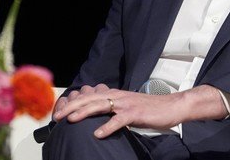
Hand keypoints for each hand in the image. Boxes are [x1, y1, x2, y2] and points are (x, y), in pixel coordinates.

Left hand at [52, 83, 227, 138]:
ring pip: (100, 105)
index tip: (59, 111)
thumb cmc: (149, 109)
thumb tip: (97, 117)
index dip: (73, 102)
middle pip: (90, 98)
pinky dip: (107, 127)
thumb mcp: (127, 106)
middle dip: (72, 106)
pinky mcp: (136, 113)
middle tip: (57, 116)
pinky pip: (119, 120)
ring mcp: (126, 103)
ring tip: (71, 121)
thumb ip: (113, 109)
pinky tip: (97, 134)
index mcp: (114, 94)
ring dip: (84, 113)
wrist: (172, 106)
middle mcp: (117, 95)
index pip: (88, 95)